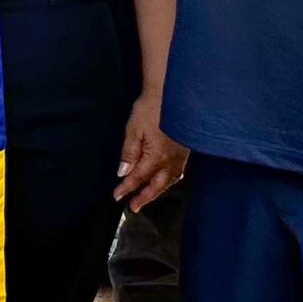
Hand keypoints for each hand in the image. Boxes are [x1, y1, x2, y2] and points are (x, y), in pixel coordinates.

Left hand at [115, 92, 188, 209]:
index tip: (117, 196)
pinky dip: (169, 181)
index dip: (127, 188)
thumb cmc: (149, 109)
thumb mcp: (133, 130)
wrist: (170, 94)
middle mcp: (171, 160)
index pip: (139, 177)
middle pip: (157, 185)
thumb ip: (129, 153)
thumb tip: (123, 173)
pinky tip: (165, 181)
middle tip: (133, 207)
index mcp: (157, 156)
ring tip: (147, 197)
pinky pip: (178, 172)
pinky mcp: (185, 151)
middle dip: (144, 197)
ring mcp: (180, 156)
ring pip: (169, 181)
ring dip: (157, 191)